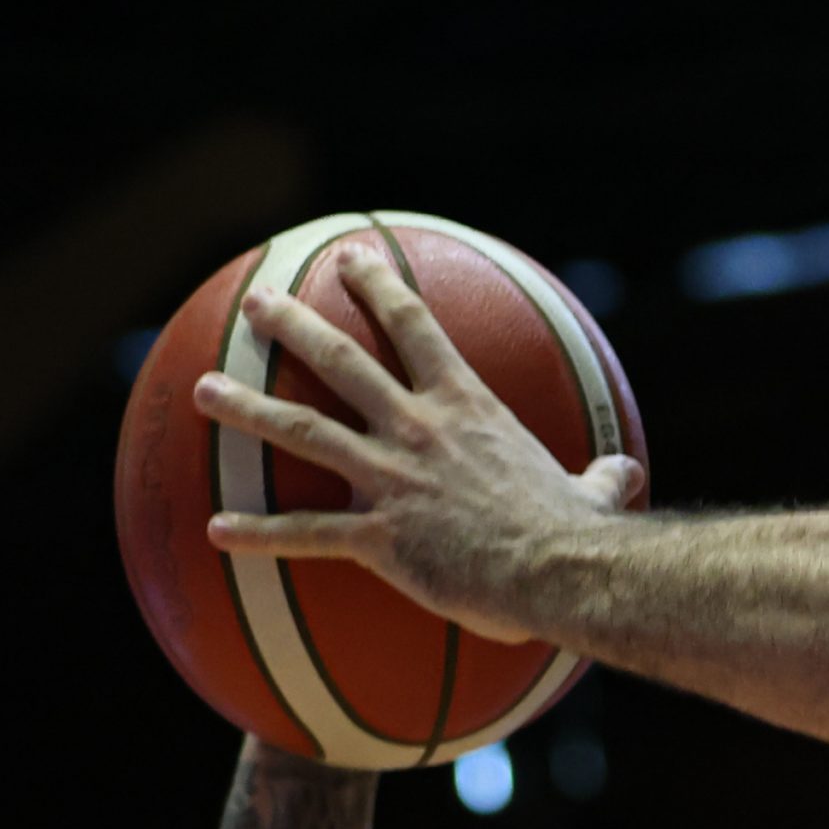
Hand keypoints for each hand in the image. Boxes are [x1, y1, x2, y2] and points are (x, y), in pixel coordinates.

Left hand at [190, 248, 643, 642]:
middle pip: (343, 363)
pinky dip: (256, 532)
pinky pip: (304, 532)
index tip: (351, 257)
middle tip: (258, 302)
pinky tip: (215, 530)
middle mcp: (420, 429)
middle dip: (295, 325)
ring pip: (304, 432)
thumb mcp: (595, 492)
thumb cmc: (576, 532)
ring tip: (203, 388)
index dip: (379, 286)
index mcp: (467, 407)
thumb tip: (625, 473)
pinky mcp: (377, 537)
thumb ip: (601, 476)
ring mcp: (393, 480)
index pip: (415, 327)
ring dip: (247, 408)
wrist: (559, 571)